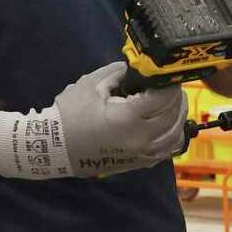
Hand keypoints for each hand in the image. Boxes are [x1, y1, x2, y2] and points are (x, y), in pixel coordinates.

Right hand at [0, 62, 186, 179]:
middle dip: (175, 95)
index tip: (166, 72)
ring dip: (178, 115)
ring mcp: (142, 154)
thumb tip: (140, 68)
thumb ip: (120, 72)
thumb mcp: (92, 84)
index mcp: (129, 118)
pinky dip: (174, 134)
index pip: (164, 96)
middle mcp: (141, 139)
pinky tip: (169, 123)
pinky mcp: (140, 163)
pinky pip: (168, 149)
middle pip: (174, 113)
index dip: (169, 81)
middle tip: (169, 83)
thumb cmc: (69, 114)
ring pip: (176, 133)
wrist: (52, 149)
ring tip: (172, 101)